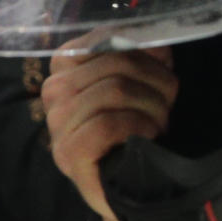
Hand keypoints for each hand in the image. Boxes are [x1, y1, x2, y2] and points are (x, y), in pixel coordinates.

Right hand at [42, 33, 177, 220]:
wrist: (138, 183)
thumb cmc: (141, 126)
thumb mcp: (146, 79)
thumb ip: (145, 52)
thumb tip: (155, 39)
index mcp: (68, 66)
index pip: (105, 36)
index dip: (143, 50)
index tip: (160, 68)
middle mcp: (55, 91)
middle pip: (117, 63)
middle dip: (155, 82)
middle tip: (166, 104)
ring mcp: (58, 124)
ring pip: (115, 90)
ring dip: (152, 106)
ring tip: (159, 122)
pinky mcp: (69, 153)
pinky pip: (107, 124)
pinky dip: (138, 127)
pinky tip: (147, 137)